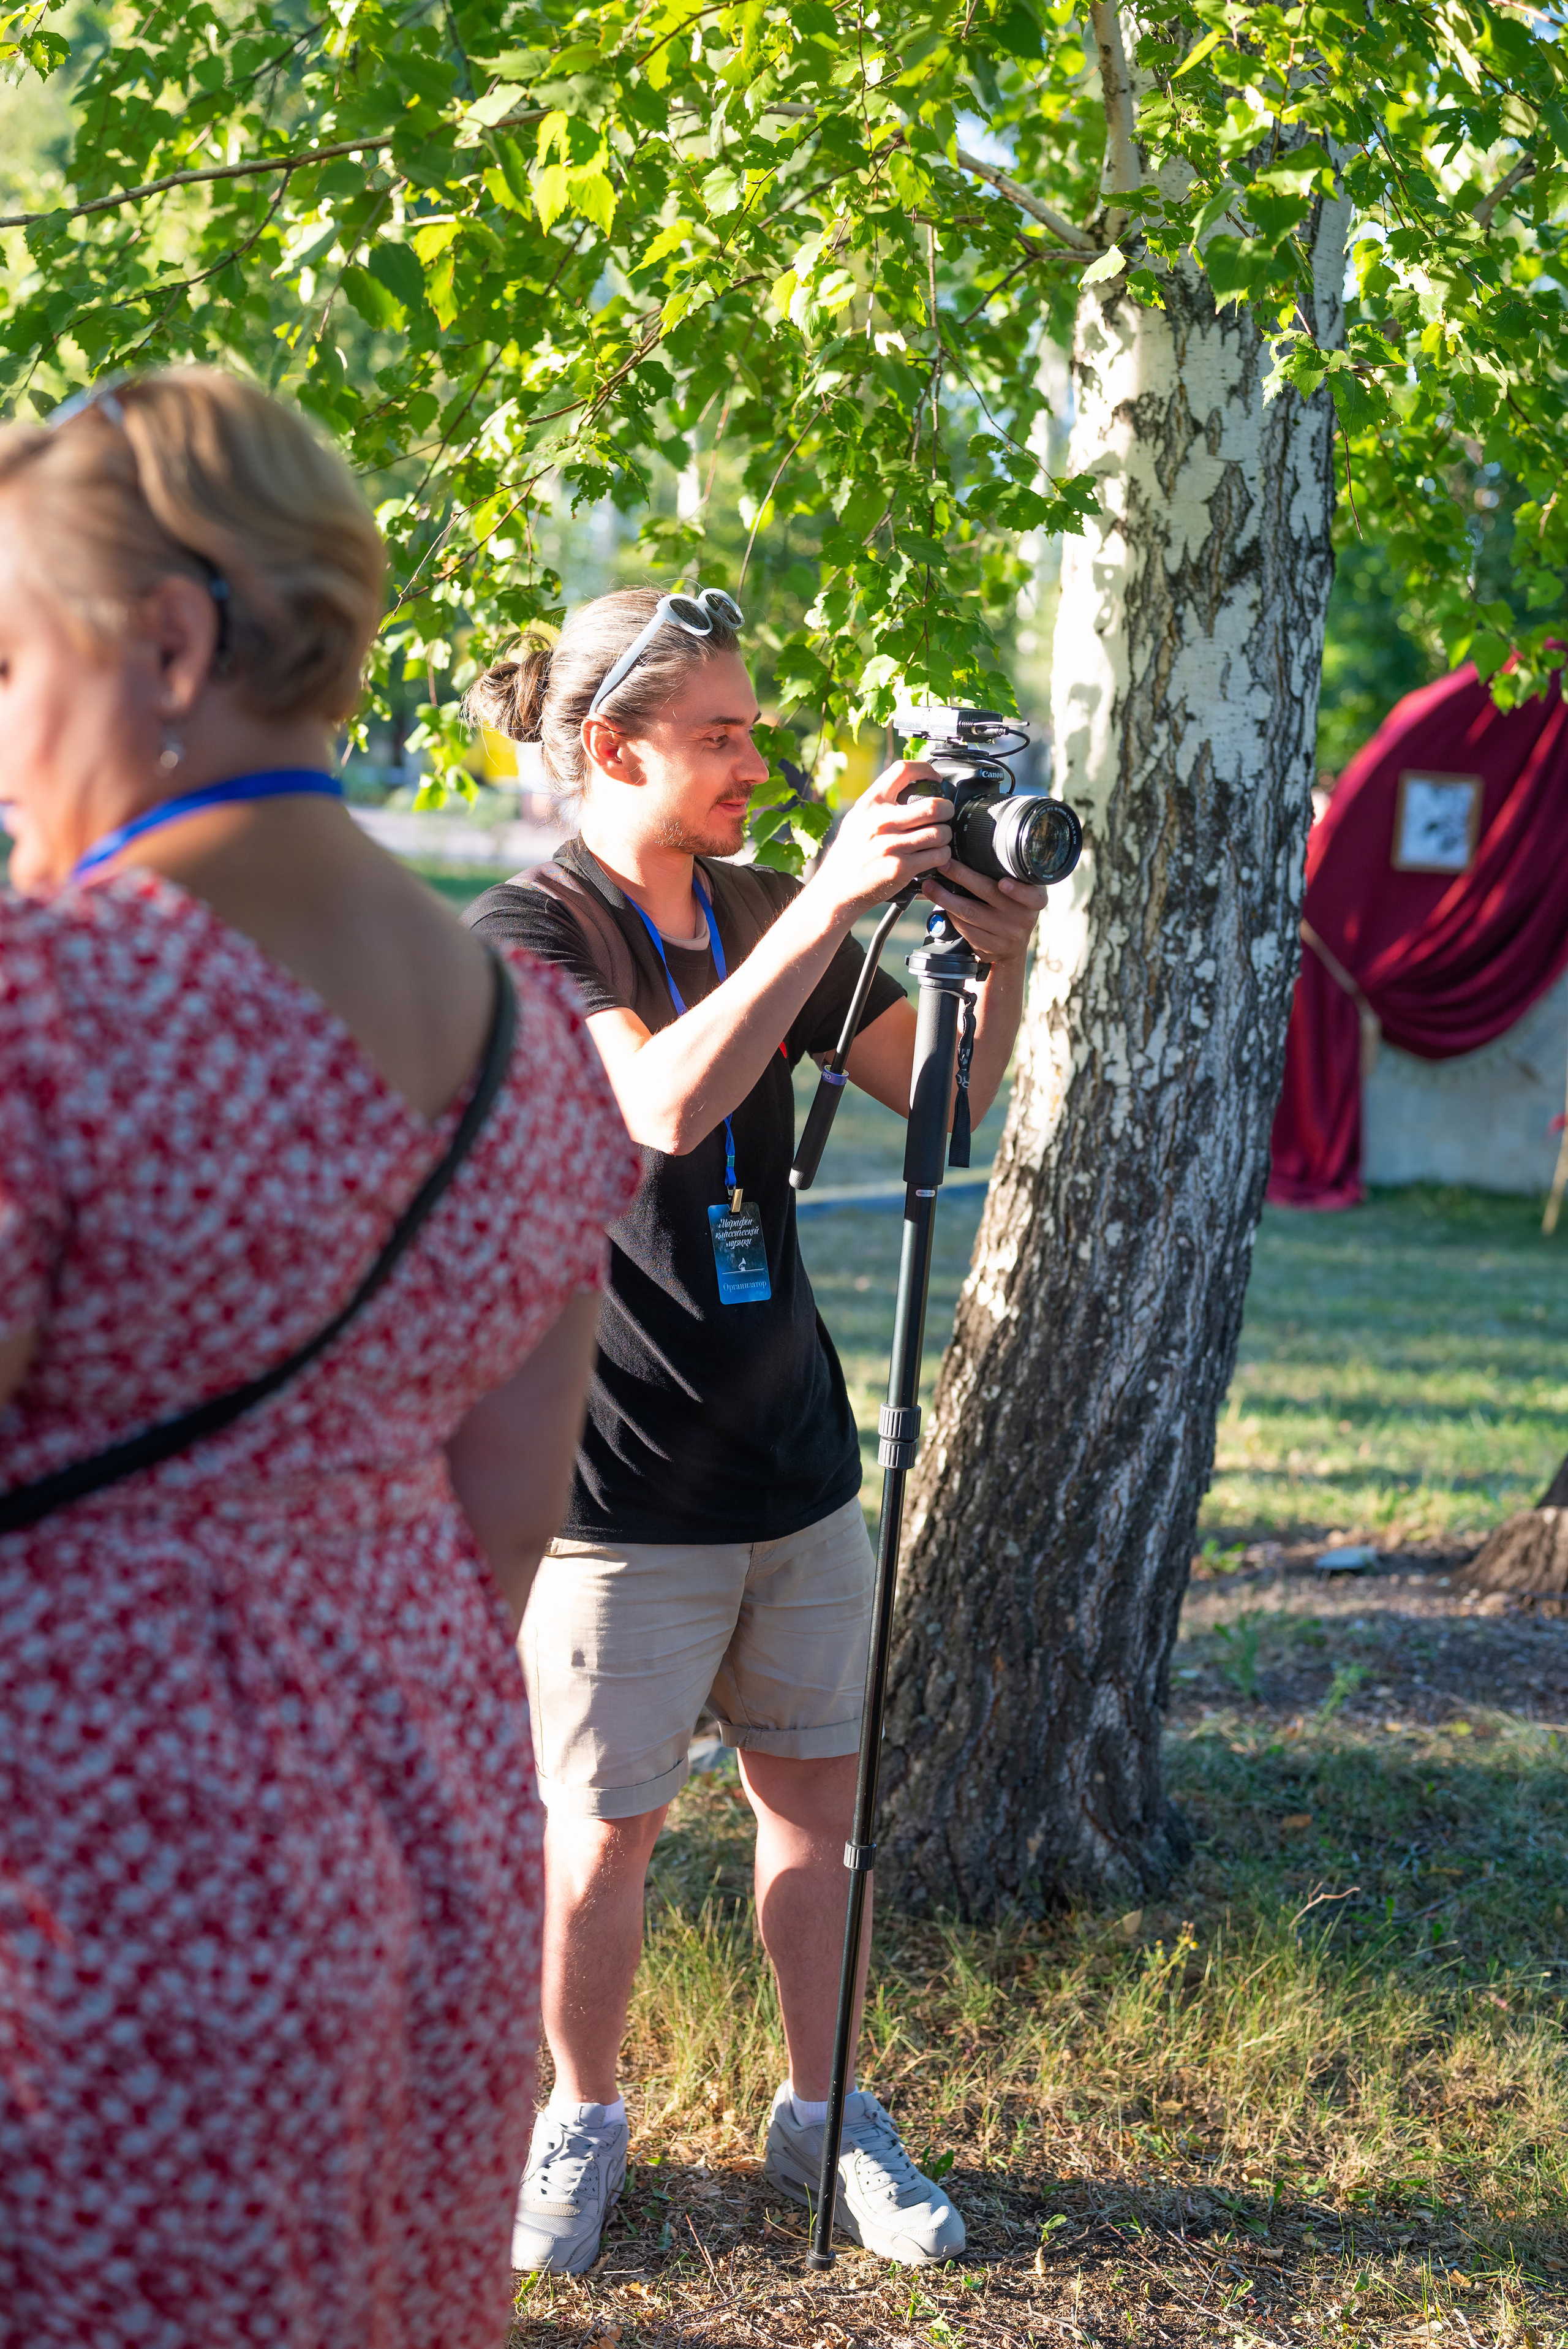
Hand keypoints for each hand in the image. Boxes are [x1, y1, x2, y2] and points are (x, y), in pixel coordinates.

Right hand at [812, 760, 953, 922]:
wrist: (837, 886)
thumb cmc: (850, 852)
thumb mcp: (857, 818)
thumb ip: (880, 802)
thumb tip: (909, 785)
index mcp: (871, 803)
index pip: (904, 770)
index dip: (926, 770)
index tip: (935, 779)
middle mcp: (882, 822)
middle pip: (934, 805)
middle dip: (947, 809)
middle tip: (946, 814)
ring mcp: (893, 845)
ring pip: (941, 833)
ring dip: (946, 835)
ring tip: (938, 838)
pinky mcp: (902, 868)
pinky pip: (938, 856)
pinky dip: (942, 856)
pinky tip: (934, 856)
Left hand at [923, 857, 1048, 965]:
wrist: (1011, 949)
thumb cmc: (1012, 910)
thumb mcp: (1021, 894)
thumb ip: (1010, 878)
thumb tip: (974, 854)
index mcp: (1035, 901)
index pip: (1032, 896)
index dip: (1018, 890)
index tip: (1003, 884)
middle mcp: (1024, 919)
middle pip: (990, 895)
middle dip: (963, 877)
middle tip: (944, 865)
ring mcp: (1007, 935)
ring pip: (971, 913)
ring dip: (946, 898)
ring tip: (931, 886)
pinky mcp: (991, 947)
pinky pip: (966, 928)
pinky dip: (951, 915)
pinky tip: (943, 905)